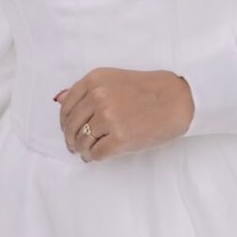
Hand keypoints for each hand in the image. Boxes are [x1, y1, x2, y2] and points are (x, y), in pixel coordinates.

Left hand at [53, 68, 194, 161]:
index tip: (67, 129)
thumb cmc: (148, 90)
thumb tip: (59, 99)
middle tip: (74, 146)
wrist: (177, 99)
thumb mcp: (113, 79)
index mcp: (95, 80)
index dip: (64, 121)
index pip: (66, 105)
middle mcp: (98, 97)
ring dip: (82, 149)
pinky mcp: (120, 138)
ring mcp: (109, 118)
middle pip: (71, 125)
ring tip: (87, 151)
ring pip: (82, 141)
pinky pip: (96, 153)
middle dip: (70, 139)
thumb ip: (86, 90)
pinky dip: (94, 157)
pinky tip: (97, 155)